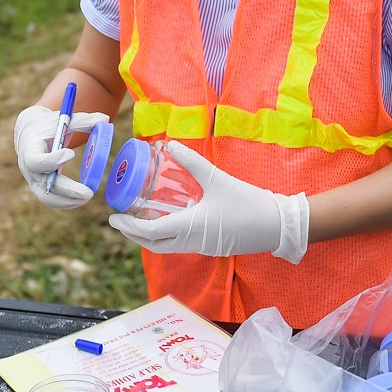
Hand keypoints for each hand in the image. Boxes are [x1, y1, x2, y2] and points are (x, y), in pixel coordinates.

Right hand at [15, 104, 108, 209]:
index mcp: (29, 149)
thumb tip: (105, 118)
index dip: (52, 160)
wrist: (29, 135)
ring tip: (88, 197)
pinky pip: (51, 200)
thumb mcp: (61, 120)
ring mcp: (34, 181)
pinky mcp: (41, 188)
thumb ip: (82, 121)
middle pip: (45, 185)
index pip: (36, 160)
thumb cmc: (47, 126)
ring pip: (47, 198)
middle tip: (89, 192)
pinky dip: (66, 202)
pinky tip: (81, 199)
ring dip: (68, 201)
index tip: (71, 153)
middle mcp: (28, 169)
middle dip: (68, 190)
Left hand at [107, 141, 309, 262]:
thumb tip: (170, 144)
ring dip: (149, 238)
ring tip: (138, 221)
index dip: (129, 226)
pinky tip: (165, 223)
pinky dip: (166, 238)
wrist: (278, 225)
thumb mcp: (217, 179)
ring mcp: (202, 247)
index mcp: (191, 227)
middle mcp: (193, 242)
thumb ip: (192, 162)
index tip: (113, 218)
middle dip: (133, 235)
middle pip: (154, 245)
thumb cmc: (248, 203)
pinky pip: (181, 246)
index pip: (150, 232)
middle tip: (120, 221)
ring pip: (168, 247)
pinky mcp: (212, 247)